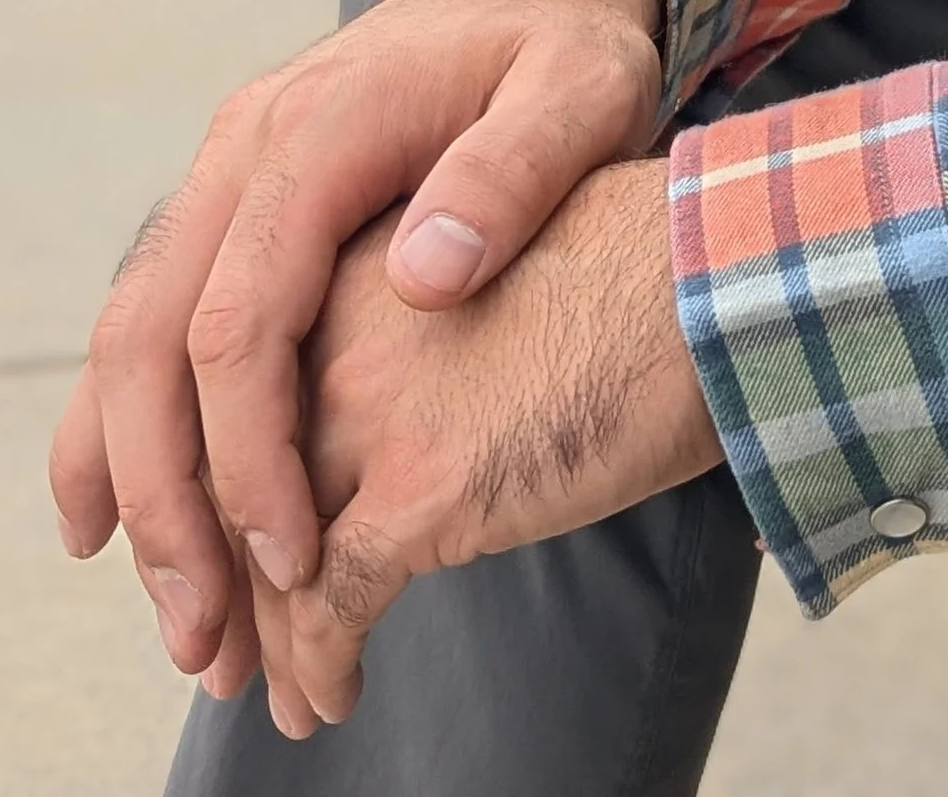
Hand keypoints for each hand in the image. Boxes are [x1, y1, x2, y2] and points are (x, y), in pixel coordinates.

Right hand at [49, 0, 666, 678]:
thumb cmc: (572, 41)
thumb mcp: (584, 92)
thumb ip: (513, 172)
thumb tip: (426, 276)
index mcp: (325, 126)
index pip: (243, 318)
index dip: (252, 453)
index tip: (295, 562)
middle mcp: (249, 143)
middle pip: (154, 338)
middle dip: (166, 498)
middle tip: (204, 635)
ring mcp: (231, 166)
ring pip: (132, 332)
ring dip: (131, 477)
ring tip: (175, 611)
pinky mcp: (238, 195)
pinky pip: (154, 313)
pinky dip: (126, 418)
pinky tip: (124, 518)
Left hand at [242, 160, 718, 736]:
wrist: (717, 275)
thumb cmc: (648, 260)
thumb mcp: (500, 252)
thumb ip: (431, 312)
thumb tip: (425, 385)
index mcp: (359, 263)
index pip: (251, 388)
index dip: (235, 479)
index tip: (241, 540)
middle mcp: (339, 329)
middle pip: (237, 475)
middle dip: (230, 575)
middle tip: (231, 644)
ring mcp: (373, 408)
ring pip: (268, 551)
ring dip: (272, 638)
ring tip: (289, 695)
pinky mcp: (423, 485)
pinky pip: (332, 604)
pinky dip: (321, 663)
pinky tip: (335, 695)